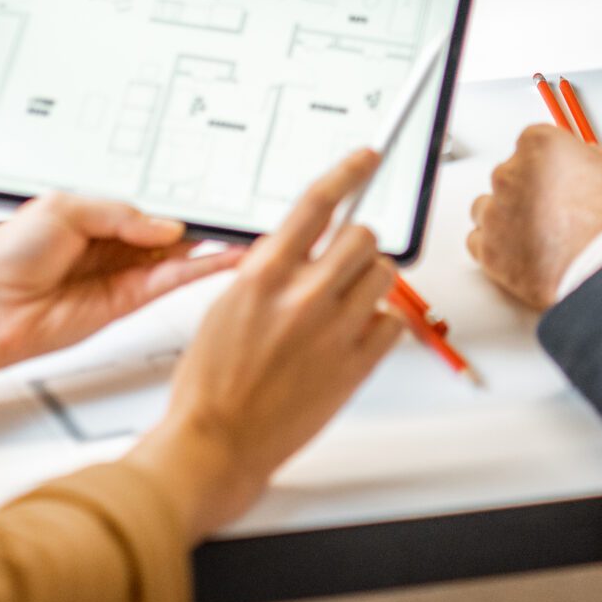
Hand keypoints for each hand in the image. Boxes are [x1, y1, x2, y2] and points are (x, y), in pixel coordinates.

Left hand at [0, 195, 240, 386]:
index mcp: (92, 214)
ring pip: (177, 255)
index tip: (207, 188)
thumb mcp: (63, 209)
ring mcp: (120, 274)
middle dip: (201, 219)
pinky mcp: (126, 302)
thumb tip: (165, 225)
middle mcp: (110, 244)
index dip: (175, 196)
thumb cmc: (4, 259)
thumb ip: (119, 213)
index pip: (146, 202)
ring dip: (210, 244)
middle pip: (167, 228)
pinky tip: (226, 257)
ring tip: (245, 230)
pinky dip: (201, 270)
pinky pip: (171, 281)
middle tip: (235, 207)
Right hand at [122, 150, 400, 541]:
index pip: (317, 204)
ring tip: (345, 304)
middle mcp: (303, 297)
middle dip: (356, 245)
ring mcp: (334, 331)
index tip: (367, 158)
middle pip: (363, 237)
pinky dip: (380, 325)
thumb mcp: (224, 308)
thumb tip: (291, 251)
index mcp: (264, 276)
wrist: (215, 442)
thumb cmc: (209, 384)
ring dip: (369, 282)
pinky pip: (392, 324)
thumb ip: (264, 274)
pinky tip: (354, 336)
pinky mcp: (355, 366)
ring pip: (383, 275)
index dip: (347, 172)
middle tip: (343, 264)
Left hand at [465, 124, 601, 313]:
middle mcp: (511, 174)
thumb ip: (601, 156)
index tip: (561, 176)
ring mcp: (496, 212)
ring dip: (507, 216)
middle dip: (530, 190)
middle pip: (511, 173)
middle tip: (557, 210)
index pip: (534, 142)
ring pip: (488, 206)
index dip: (551, 162)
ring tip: (537, 234)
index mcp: (541, 145)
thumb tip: (595, 160)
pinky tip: (520, 252)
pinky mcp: (488, 249)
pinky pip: (478, 241)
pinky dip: (496, 247)